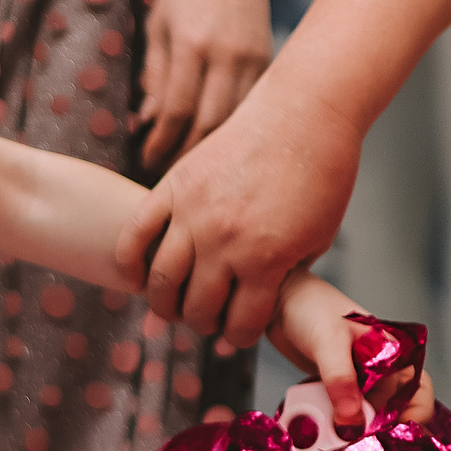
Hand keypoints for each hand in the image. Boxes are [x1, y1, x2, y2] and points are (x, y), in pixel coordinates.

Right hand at [116, 75, 360, 349]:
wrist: (303, 115)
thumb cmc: (320, 177)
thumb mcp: (316, 239)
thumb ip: (282, 273)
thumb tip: (252, 302)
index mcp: (266, 259)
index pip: (242, 323)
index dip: (241, 336)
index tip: (238, 334)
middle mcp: (224, 241)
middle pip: (198, 307)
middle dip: (204, 323)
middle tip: (207, 320)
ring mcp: (193, 213)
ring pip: (162, 279)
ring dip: (166, 304)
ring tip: (173, 307)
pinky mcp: (173, 186)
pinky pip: (136, 235)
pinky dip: (130, 263)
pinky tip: (138, 278)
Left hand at [138, 0, 272, 170]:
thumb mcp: (158, 24)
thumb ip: (155, 72)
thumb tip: (148, 119)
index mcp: (192, 44)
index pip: (177, 109)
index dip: (160, 142)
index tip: (145, 159)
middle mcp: (227, 55)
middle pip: (209, 122)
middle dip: (185, 156)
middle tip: (165, 178)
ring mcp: (254, 59)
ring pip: (235, 120)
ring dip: (211, 150)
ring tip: (191, 171)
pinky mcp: (270, 61)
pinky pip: (253, 106)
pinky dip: (235, 130)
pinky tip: (219, 146)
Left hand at [266, 271, 436, 428]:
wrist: (278, 302)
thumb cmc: (310, 309)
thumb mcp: (328, 342)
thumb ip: (341, 380)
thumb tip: (352, 421)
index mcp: (396, 357)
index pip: (418, 398)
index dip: (407, 421)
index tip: (382, 437)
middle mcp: (382, 374)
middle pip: (388, 417)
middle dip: (368, 434)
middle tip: (343, 444)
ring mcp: (359, 384)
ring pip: (362, 421)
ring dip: (345, 433)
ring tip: (323, 436)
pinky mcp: (337, 392)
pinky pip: (339, 417)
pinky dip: (328, 426)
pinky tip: (312, 428)